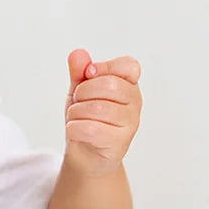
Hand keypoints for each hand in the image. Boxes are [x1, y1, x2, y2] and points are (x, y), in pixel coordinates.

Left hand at [64, 48, 141, 175]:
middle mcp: (135, 103)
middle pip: (109, 85)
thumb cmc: (85, 118)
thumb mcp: (79, 92)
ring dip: (75, 113)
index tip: (88, 75)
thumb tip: (78, 54)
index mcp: (129, 85)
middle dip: (82, 92)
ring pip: (96, 108)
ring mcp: (130, 124)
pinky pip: (89, 129)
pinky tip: (77, 132)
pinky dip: (74, 129)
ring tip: (77, 119)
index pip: (129, 66)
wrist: (85, 154)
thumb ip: (79, 72)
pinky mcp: (119, 143)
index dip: (104, 67)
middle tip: (78, 102)